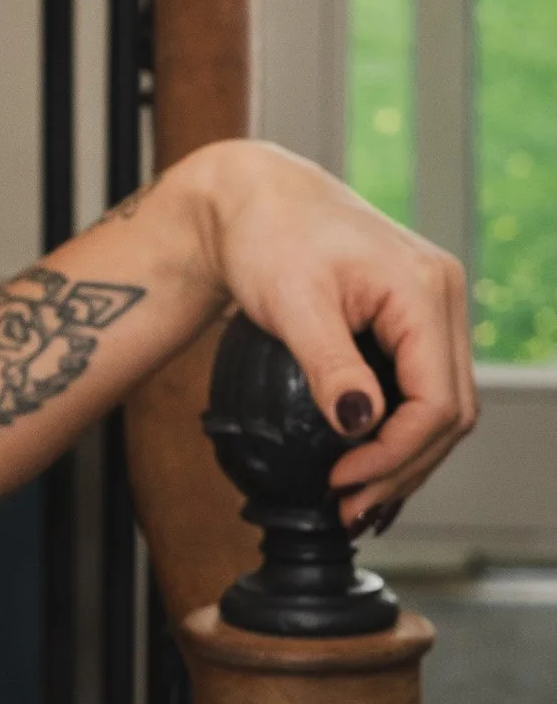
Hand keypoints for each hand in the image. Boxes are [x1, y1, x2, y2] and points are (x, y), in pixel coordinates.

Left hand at [181, 141, 475, 526]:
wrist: (253, 195)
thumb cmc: (266, 232)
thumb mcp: (292, 302)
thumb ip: (330, 366)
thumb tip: (358, 426)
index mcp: (423, 289)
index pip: (438, 401)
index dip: (395, 453)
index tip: (342, 480)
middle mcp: (442, 295)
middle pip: (451, 412)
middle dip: (403, 468)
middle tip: (349, 507)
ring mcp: (433, 306)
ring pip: (444, 405)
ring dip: (405, 457)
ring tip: (356, 498)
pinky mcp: (414, 317)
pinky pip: (425, 386)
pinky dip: (401, 429)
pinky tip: (369, 462)